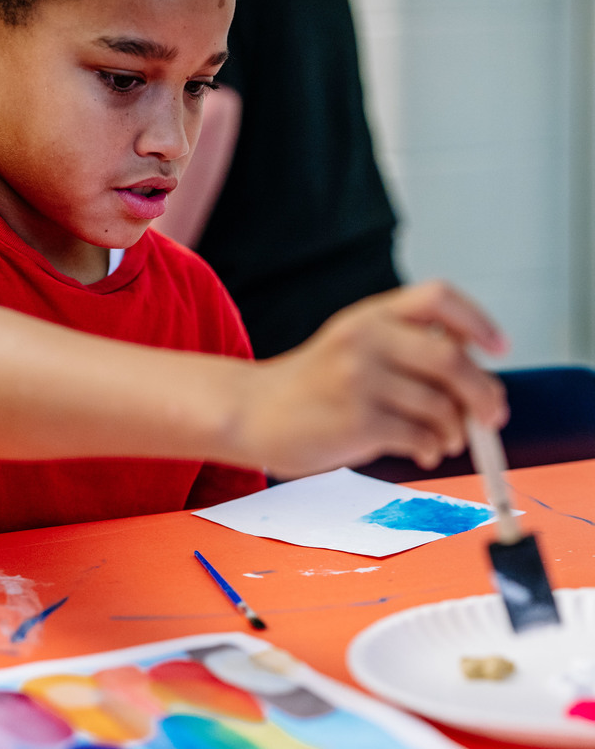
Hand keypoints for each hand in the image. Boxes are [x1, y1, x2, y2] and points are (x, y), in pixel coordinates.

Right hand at [241, 281, 508, 478]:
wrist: (251, 413)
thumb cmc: (307, 387)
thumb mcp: (350, 347)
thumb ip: (403, 350)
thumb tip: (474, 381)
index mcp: (368, 316)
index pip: (437, 298)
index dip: (477, 321)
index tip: (497, 349)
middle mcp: (365, 340)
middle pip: (453, 360)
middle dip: (483, 393)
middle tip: (491, 414)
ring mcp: (360, 381)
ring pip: (441, 406)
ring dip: (454, 430)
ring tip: (444, 440)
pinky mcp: (357, 422)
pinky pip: (420, 437)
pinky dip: (432, 448)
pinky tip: (423, 450)